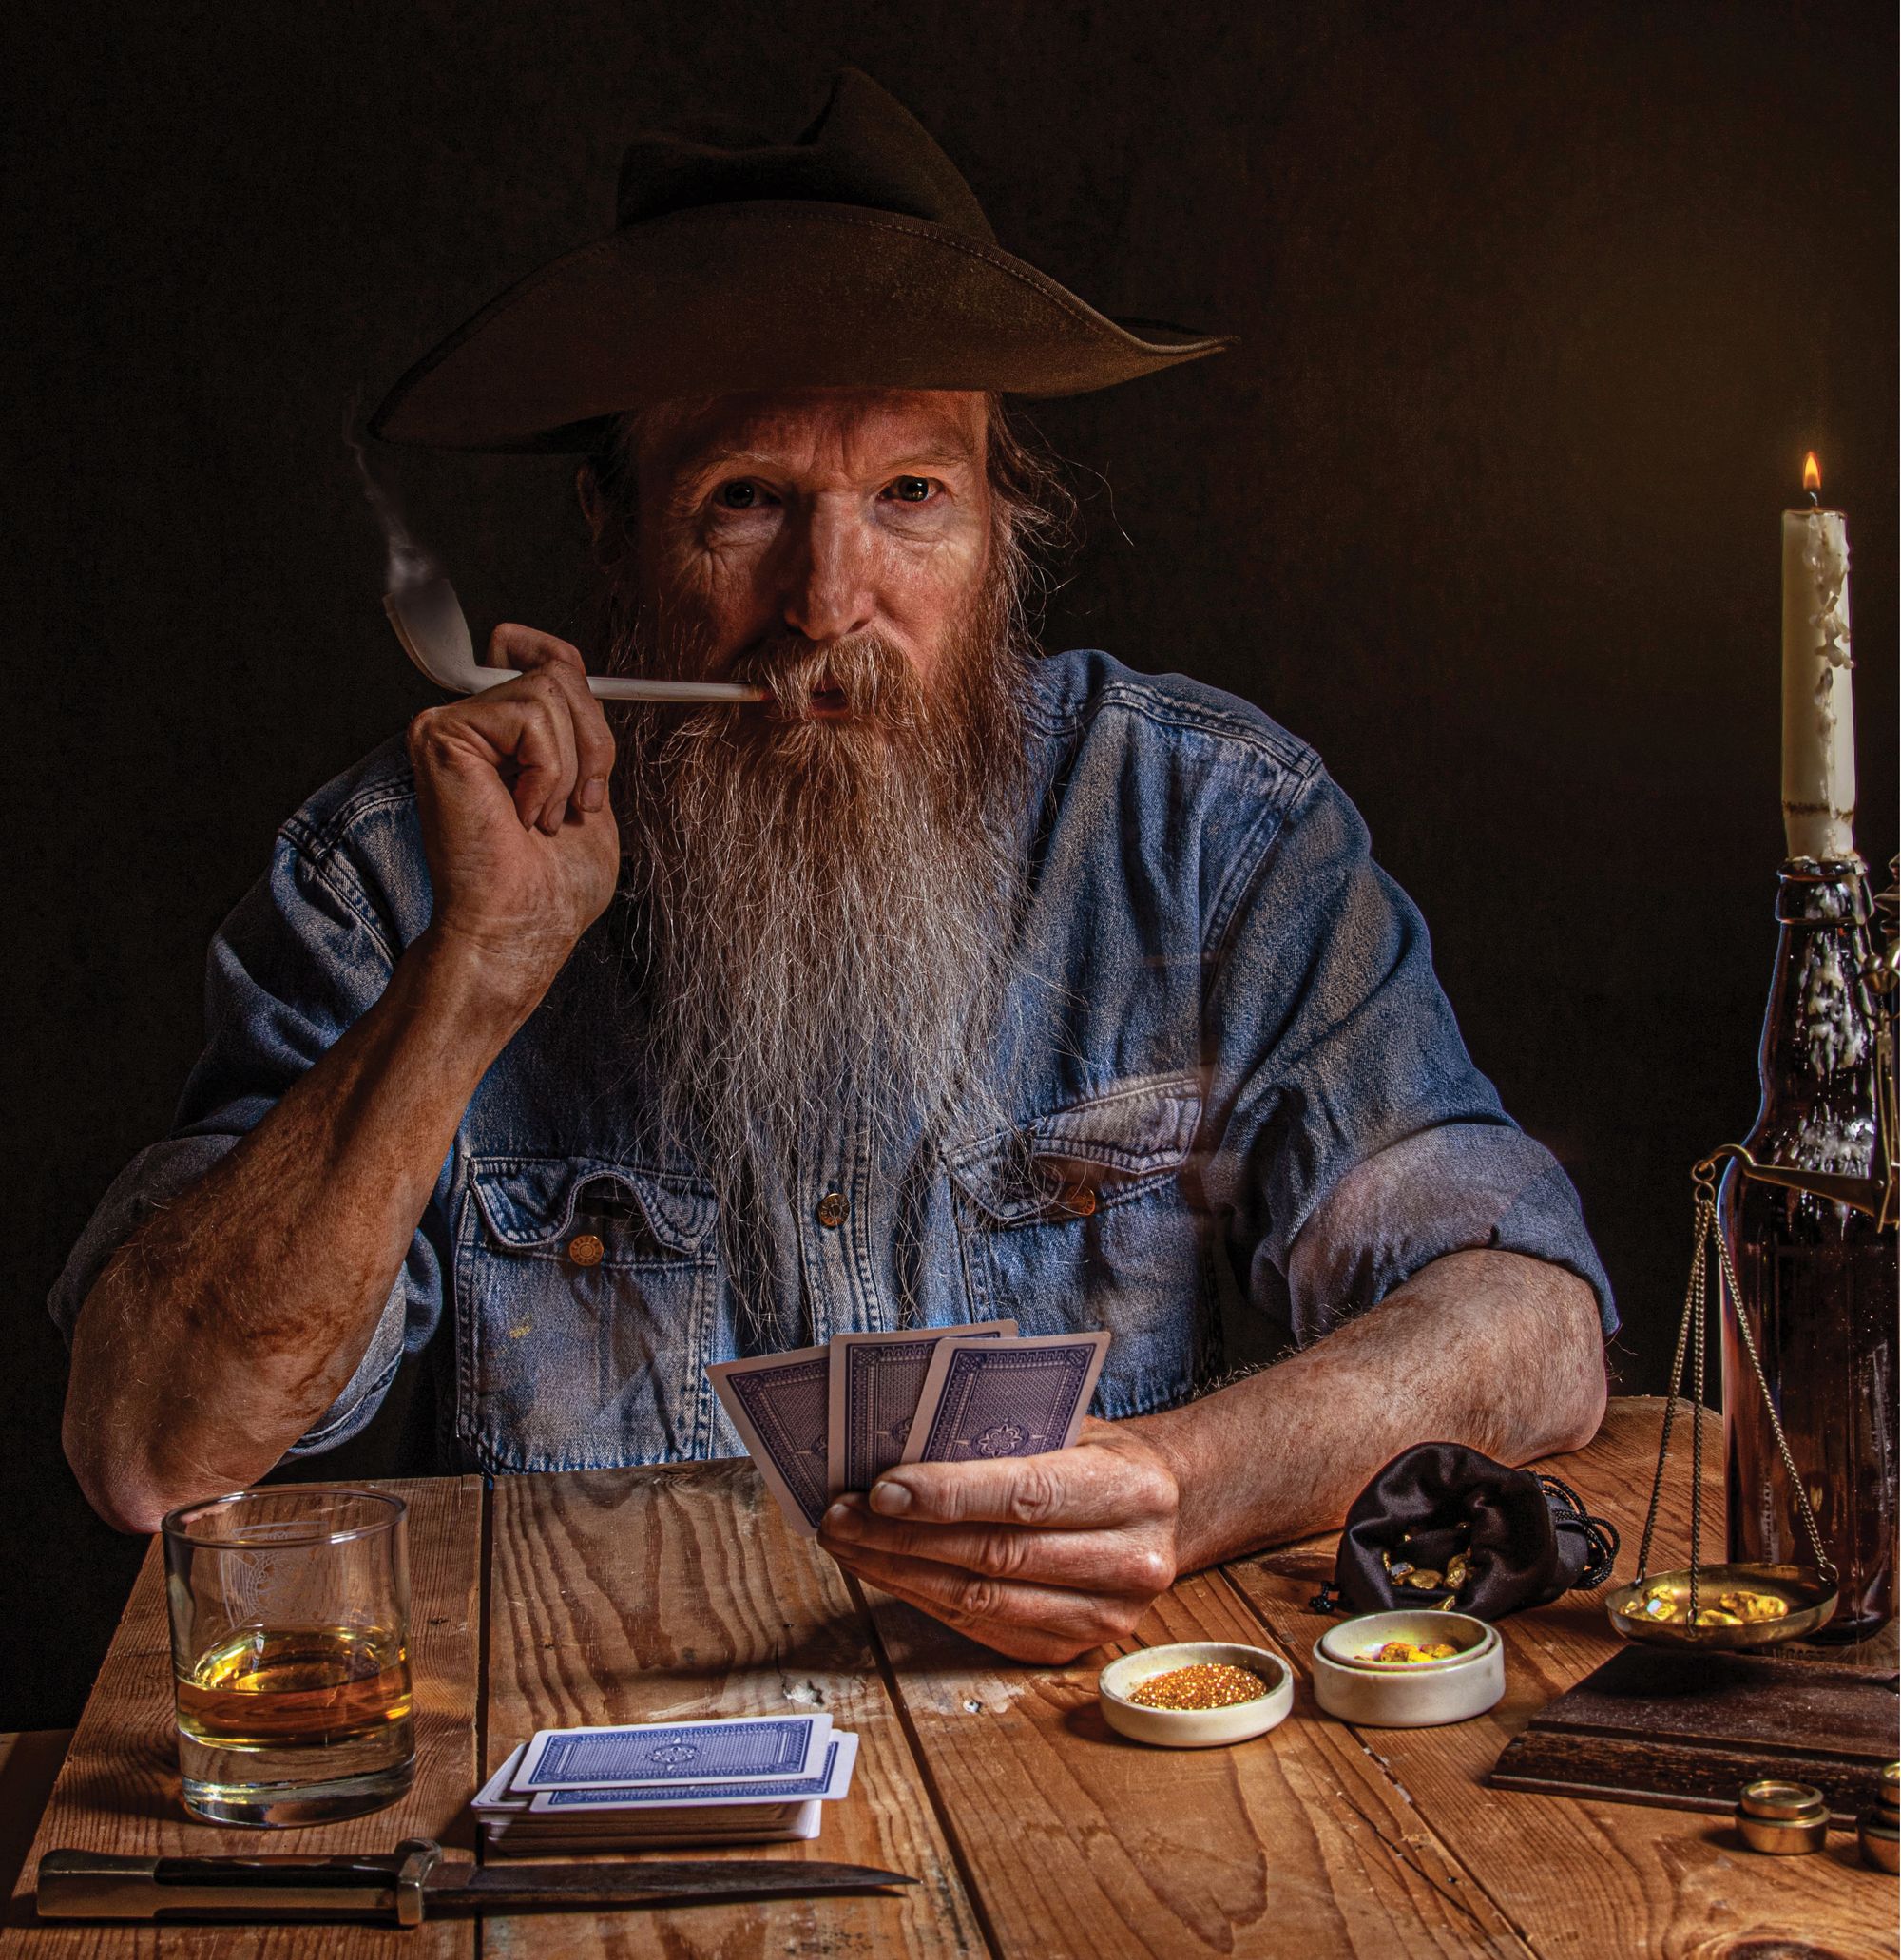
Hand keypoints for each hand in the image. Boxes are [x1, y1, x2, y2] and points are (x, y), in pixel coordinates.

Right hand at [406, 624, 618, 1016]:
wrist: (519, 927)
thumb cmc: (552, 886)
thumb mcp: (588, 794)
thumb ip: (581, 737)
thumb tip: (579, 681)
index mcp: (502, 740)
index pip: (530, 655)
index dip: (557, 656)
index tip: (575, 700)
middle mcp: (469, 725)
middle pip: (556, 670)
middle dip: (593, 739)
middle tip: (579, 804)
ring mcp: (450, 725)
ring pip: (550, 689)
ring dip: (570, 765)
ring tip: (542, 818)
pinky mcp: (441, 733)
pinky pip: (532, 715)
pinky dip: (548, 770)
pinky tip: (521, 813)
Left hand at [817, 1419, 1181, 1662]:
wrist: (1163, 1511)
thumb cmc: (1099, 1455)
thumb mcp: (1073, 1423)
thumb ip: (1006, 1431)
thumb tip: (904, 1439)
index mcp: (1133, 1491)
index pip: (1028, 1495)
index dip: (950, 1494)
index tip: (882, 1488)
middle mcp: (1130, 1562)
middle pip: (996, 1555)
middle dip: (905, 1537)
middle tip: (841, 1516)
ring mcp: (1103, 1618)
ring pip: (981, 1600)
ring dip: (900, 1572)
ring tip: (847, 1542)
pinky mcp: (1071, 1650)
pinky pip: (981, 1627)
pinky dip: (923, 1599)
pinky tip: (884, 1570)